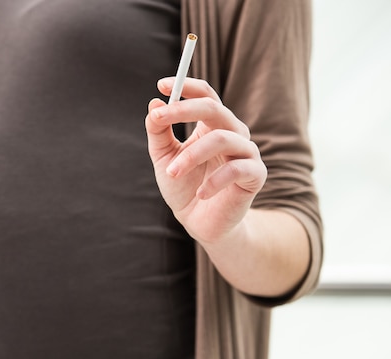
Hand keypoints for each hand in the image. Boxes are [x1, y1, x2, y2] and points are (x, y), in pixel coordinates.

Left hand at [145, 77, 266, 246]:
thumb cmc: (184, 188)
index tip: (161, 84)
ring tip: (171, 173)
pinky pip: (236, 170)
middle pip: (214, 108)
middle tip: (158, 120)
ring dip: (190, 155)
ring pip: (222, 138)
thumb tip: (154, 104)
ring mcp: (246, 153)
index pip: (205, 95)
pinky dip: (214, 182)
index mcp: (212, 125)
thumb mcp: (164, 158)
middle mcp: (233, 133)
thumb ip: (159, 133)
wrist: (200, 224)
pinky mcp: (255, 176)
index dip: (185, 86)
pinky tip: (199, 194)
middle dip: (183, 110)